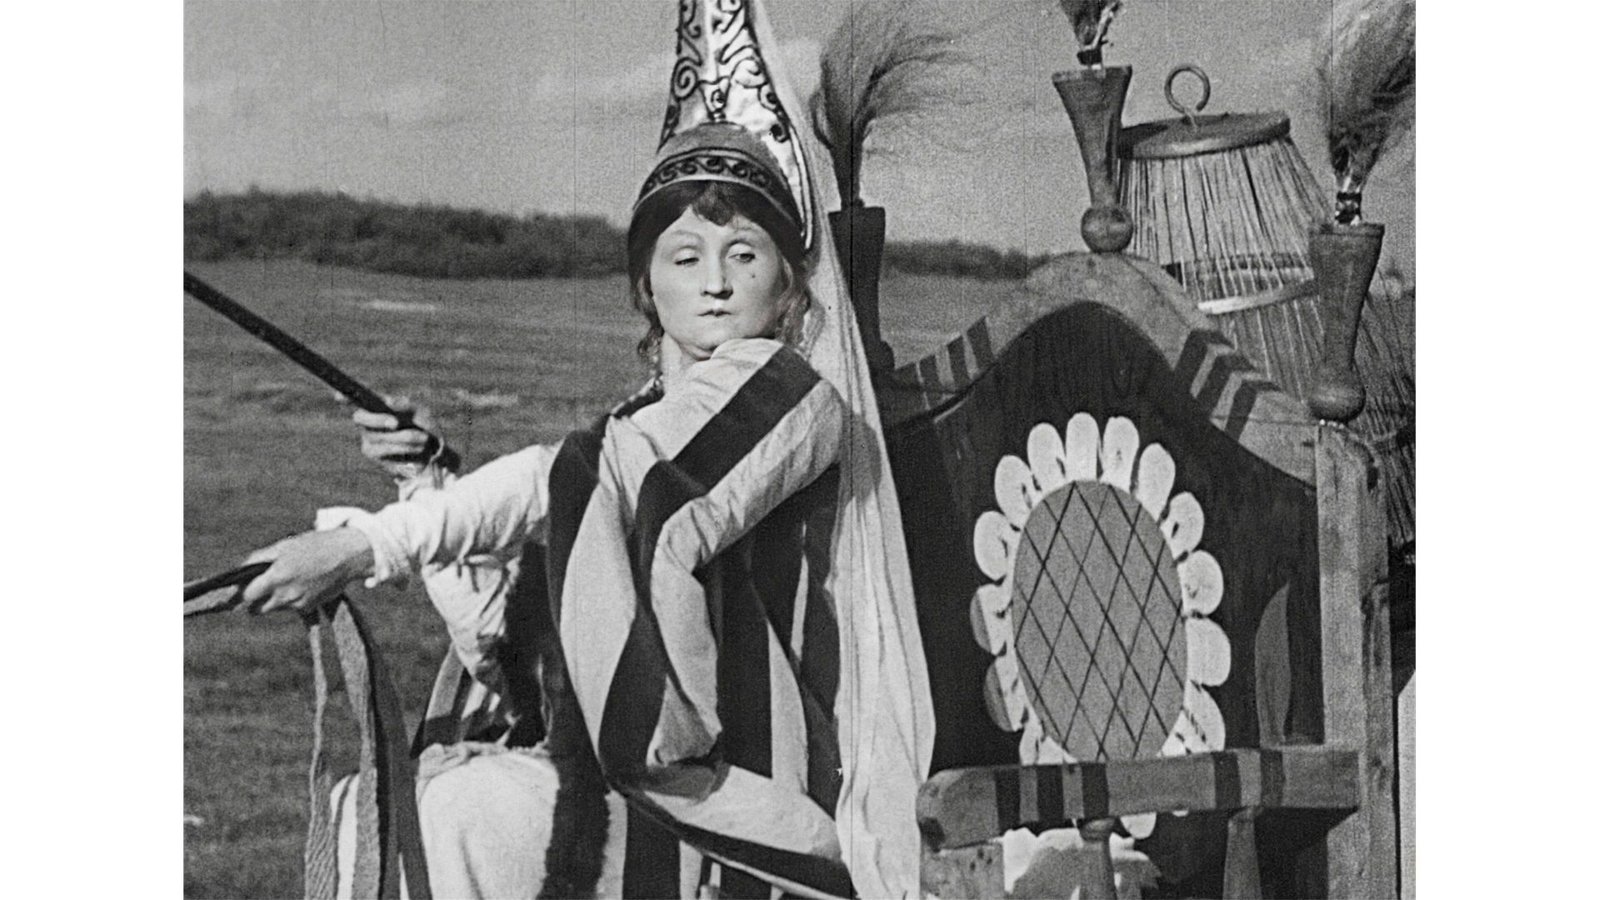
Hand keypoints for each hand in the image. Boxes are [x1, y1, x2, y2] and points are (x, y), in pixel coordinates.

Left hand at [240, 528, 375, 614]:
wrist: (348, 555)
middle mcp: (286, 594)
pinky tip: (300, 585)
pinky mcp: (309, 607)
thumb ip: (260, 558)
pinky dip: (290, 600)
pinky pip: (290, 608)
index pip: (247, 596)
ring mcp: (298, 603)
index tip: (240, 590)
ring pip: (273, 609)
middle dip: (254, 602)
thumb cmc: (314, 545)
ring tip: (283, 583)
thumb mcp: (285, 546)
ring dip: (272, 601)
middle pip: (256, 610)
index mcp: (276, 576)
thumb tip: (241, 569)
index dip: (241, 594)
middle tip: (258, 590)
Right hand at [354, 399, 443, 479]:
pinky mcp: (373, 454)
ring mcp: (367, 438)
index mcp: (375, 405)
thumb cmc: (423, 426)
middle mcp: (367, 421)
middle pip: (359, 417)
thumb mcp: (420, 412)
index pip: (355, 399)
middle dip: (377, 419)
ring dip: (404, 436)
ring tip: (423, 438)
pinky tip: (417, 448)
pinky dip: (404, 447)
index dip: (345, 397)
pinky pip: (384, 450)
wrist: (434, 453)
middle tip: (395, 423)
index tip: (338, 396)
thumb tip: (388, 401)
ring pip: (377, 435)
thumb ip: (405, 404)